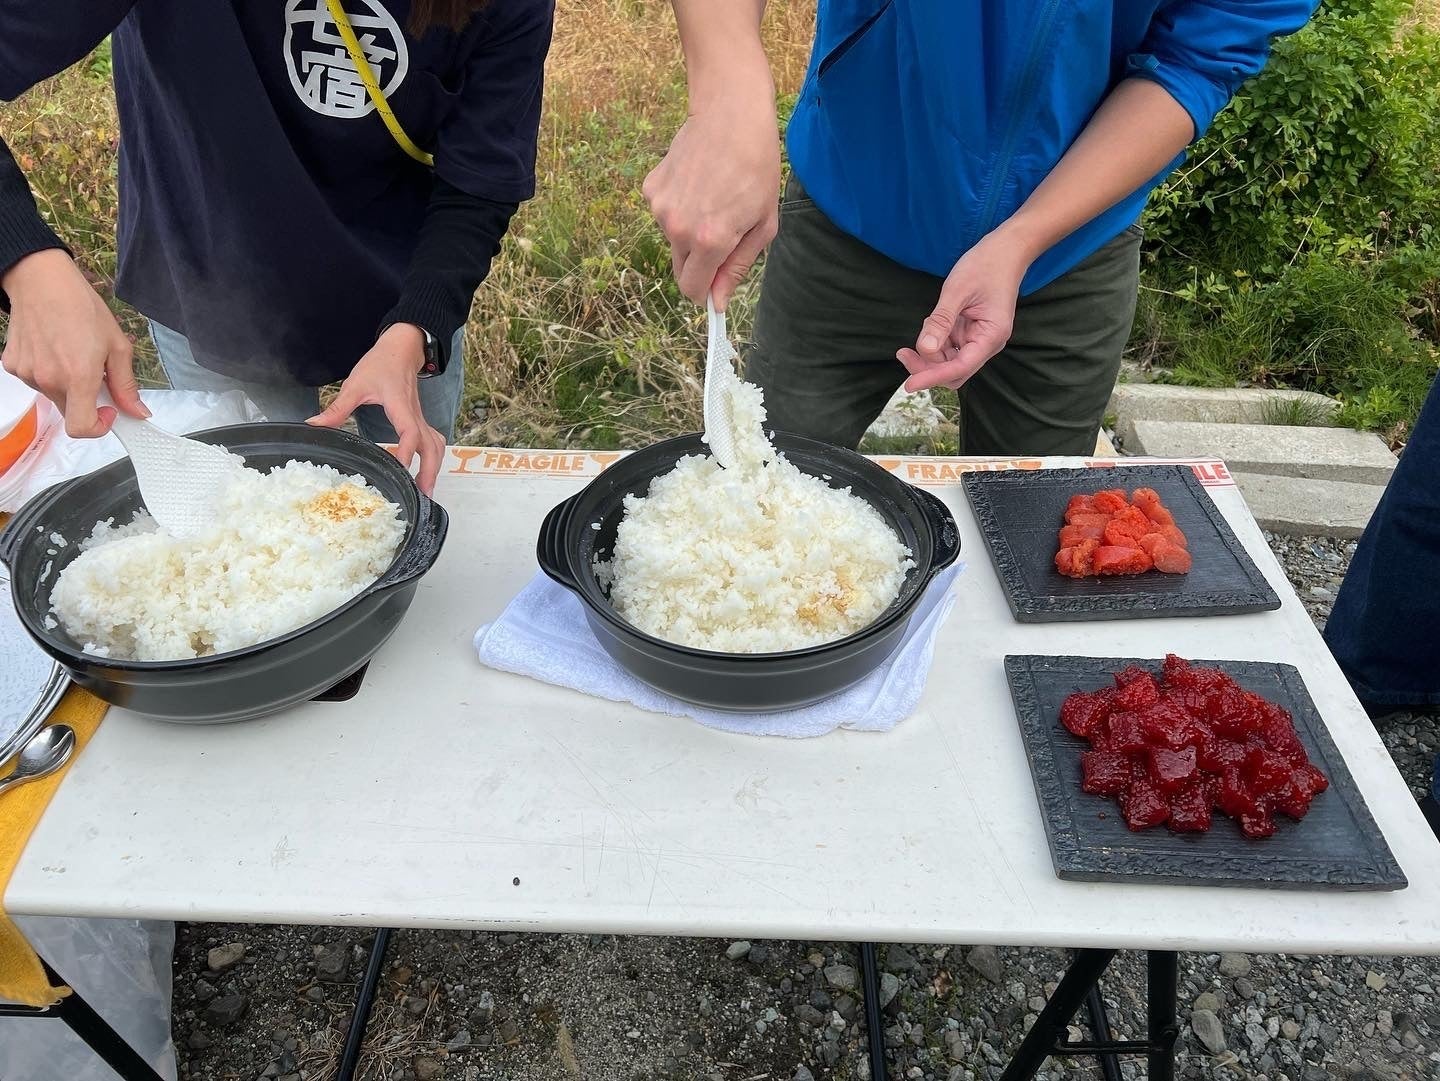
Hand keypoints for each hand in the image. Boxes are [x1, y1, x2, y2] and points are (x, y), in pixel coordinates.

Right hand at [1, 249, 147, 436]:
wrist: (41, 281)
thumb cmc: (81, 307)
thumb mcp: (117, 346)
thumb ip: (126, 385)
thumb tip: (138, 411)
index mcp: (78, 377)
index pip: (81, 428)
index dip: (98, 427)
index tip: (108, 412)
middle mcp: (48, 379)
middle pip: (70, 411)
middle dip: (86, 400)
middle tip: (95, 373)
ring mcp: (27, 373)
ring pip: (53, 395)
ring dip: (66, 384)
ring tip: (72, 352)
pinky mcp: (12, 365)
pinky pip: (35, 380)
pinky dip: (48, 372)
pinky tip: (53, 347)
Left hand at [307, 323, 445, 494]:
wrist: (401, 349)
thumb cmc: (381, 364)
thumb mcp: (355, 385)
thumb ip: (337, 408)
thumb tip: (314, 425)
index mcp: (400, 405)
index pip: (409, 432)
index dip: (407, 451)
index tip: (401, 470)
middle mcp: (415, 414)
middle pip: (431, 446)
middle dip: (429, 471)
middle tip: (422, 494)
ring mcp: (421, 418)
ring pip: (436, 446)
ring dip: (434, 468)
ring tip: (426, 490)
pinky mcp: (421, 419)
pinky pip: (433, 442)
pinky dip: (433, 458)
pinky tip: (427, 471)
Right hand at [643, 80, 780, 309]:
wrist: (731, 114)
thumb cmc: (757, 167)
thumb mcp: (763, 224)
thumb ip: (737, 267)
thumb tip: (718, 303)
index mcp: (709, 240)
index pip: (693, 289)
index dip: (705, 293)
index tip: (715, 289)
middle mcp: (677, 227)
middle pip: (680, 269)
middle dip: (700, 263)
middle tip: (723, 234)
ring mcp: (660, 207)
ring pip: (673, 240)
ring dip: (690, 231)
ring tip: (713, 197)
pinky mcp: (651, 188)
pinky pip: (665, 213)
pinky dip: (680, 207)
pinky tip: (698, 182)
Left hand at [896, 229, 1032, 392]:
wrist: (1005, 251)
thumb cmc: (985, 266)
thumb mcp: (957, 291)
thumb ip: (941, 321)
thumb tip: (924, 349)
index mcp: (991, 337)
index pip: (959, 368)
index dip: (933, 378)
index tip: (909, 385)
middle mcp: (987, 344)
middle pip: (954, 371)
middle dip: (928, 367)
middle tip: (903, 353)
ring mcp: (979, 340)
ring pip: (950, 361)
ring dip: (931, 354)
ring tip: (926, 324)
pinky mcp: (971, 333)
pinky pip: (950, 347)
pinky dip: (937, 342)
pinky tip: (933, 323)